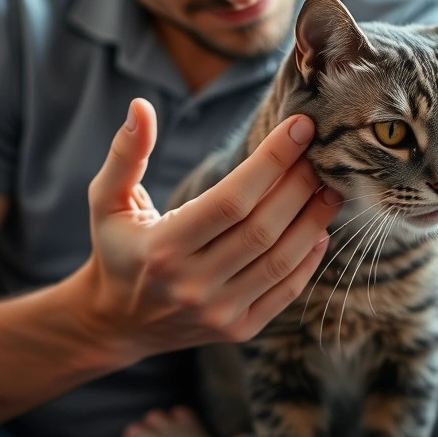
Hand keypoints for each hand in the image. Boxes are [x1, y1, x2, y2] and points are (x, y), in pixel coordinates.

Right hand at [73, 98, 340, 361]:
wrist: (116, 323)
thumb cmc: (118, 249)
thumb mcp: (106, 201)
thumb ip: (126, 154)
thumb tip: (141, 106)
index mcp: (162, 248)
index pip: (231, 200)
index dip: (271, 161)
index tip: (299, 127)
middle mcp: (192, 286)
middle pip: (263, 228)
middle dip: (299, 184)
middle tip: (319, 153)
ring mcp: (218, 312)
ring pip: (281, 260)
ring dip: (314, 219)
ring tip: (330, 186)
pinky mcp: (238, 330)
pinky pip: (286, 292)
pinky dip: (309, 259)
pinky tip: (320, 228)